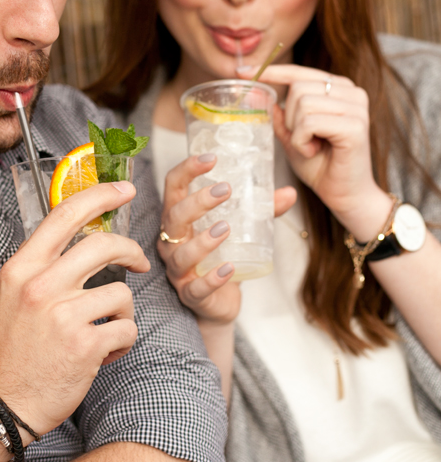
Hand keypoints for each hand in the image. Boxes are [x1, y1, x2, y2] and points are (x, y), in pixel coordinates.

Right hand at [0, 181, 149, 436]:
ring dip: (122, 314)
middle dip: (130, 250)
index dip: (100, 194)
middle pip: (103, 244)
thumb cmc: (17, 347)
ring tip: (105, 330)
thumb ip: (48, 263)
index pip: (65, 214)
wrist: (4, 401)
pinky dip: (122, 343)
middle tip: (138, 260)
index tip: (125, 189)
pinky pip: (126, 329)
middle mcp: (40, 285)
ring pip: (121, 293)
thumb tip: (89, 236)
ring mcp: (62, 314)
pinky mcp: (84, 345)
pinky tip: (104, 353)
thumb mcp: (18, 292)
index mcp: (23, 267)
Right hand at [158, 155, 295, 324]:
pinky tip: (229, 269)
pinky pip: (196, 287)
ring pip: (182, 254)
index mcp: (179, 218)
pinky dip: (212, 279)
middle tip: (225, 189)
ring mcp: (178, 270)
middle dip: (197, 202)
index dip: (187, 169)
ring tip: (226, 228)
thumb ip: (262, 212)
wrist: (217, 303)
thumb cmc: (221, 256)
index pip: (173, 187)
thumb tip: (290, 193)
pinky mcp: (190, 294)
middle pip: (174, 217)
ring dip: (203, 240)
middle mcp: (171, 241)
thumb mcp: (239, 231)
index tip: (211, 157)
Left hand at [258, 63, 391, 238]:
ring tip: (311, 147)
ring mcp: (356, 107)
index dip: (271, 71)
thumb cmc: (321, 165)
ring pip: (303, 104)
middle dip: (290, 118)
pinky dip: (303, 141)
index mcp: (338, 88)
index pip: (299, 73)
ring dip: (297, 132)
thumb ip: (278, 114)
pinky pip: (310, 123)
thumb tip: (256, 92)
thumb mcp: (292, 135)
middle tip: (304, 140)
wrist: (345, 195)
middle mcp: (351, 91)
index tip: (242, 72)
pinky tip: (315, 151)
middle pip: (298, 88)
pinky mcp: (355, 126)